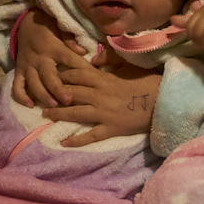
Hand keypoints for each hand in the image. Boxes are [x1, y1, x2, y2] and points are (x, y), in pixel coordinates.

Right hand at [12, 8, 85, 107]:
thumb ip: (70, 39)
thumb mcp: (60, 27)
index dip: (81, 68)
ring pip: (33, 83)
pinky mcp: (19, 70)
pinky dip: (21, 96)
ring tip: (53, 106)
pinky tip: (30, 105)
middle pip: (48, 76)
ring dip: (42, 95)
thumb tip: (83, 51)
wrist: (25, 23)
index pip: (68, 59)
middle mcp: (39, 58)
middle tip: (68, 101)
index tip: (92, 79)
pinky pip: (17, 85)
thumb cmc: (48, 27)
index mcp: (53, 47)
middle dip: (57, 89)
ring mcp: (27, 66)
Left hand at [42, 51, 161, 146]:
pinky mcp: (110, 128)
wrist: (162, 101)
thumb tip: (93, 60)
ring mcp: (104, 113)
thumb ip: (110, 61)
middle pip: (71, 93)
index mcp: (104, 79)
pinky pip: (91, 135)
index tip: (52, 75)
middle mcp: (99, 95)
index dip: (62, 75)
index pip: (76, 74)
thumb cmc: (147, 82)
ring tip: (45, 116)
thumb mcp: (129, 66)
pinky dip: (77, 140)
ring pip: (75, 113)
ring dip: (58, 114)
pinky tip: (64, 143)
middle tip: (42, 96)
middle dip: (54, 94)